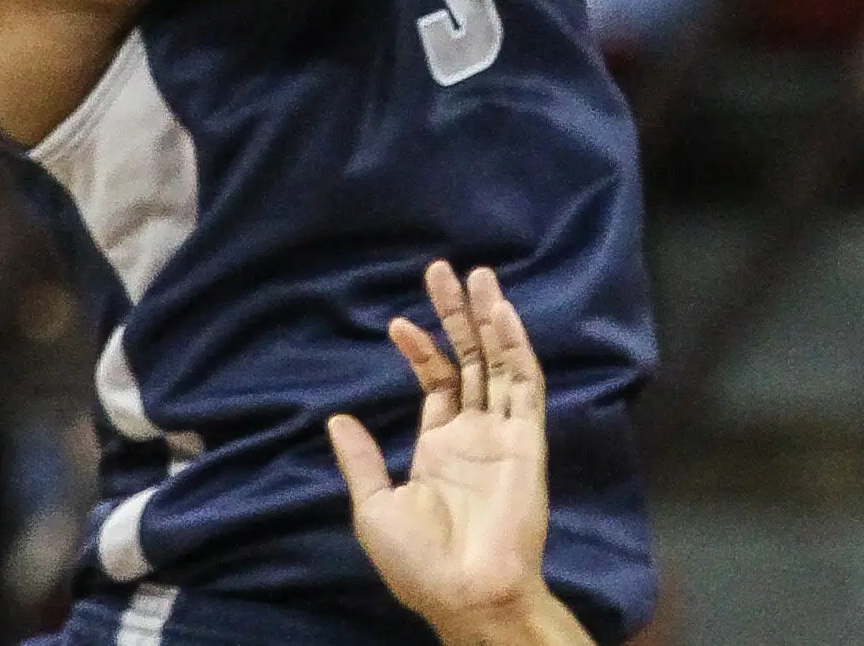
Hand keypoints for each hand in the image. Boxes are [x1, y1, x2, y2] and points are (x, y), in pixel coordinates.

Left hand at [329, 263, 586, 645]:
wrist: (466, 593)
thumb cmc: (419, 562)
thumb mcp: (374, 509)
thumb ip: (360, 460)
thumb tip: (337, 418)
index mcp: (439, 447)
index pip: (437, 382)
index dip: (421, 349)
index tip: (397, 321)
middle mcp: (474, 433)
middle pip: (470, 360)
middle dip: (459, 316)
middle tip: (446, 270)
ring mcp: (502, 434)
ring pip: (500, 363)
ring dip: (491, 320)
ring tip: (479, 276)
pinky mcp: (526, 440)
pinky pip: (525, 387)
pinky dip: (517, 349)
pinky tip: (504, 315)